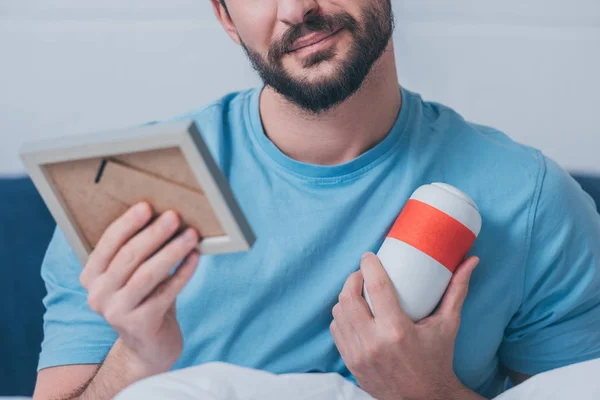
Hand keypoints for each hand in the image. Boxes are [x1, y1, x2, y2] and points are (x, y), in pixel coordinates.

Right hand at [79, 202, 199, 376]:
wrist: (150, 345)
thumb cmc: (146, 298)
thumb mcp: (134, 274)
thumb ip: (140, 251)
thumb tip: (165, 214)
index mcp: (92, 276)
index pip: (107, 244)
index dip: (128, 224)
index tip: (147, 206)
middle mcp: (98, 294)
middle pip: (128, 257)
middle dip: (153, 234)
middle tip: (174, 216)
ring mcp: (117, 312)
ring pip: (147, 274)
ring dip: (172, 251)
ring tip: (191, 234)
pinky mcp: (140, 325)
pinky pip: (166, 292)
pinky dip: (183, 273)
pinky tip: (195, 257)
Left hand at [330, 253, 481, 399]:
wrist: (423, 399)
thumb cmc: (437, 359)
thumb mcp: (448, 325)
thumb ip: (457, 291)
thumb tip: (471, 260)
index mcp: (397, 331)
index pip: (376, 288)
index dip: (369, 266)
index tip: (368, 256)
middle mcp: (374, 343)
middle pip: (349, 297)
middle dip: (352, 279)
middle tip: (362, 273)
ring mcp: (359, 354)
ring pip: (338, 312)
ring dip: (345, 296)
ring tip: (357, 290)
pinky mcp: (350, 362)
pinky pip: (336, 329)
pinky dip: (342, 316)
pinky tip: (352, 311)